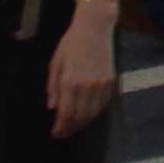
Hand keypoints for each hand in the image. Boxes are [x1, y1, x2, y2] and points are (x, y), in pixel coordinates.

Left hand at [48, 7, 118, 136]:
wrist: (95, 28)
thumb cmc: (71, 44)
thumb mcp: (55, 64)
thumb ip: (53, 87)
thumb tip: (52, 107)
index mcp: (70, 81)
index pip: (66, 113)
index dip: (60, 127)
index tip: (55, 134)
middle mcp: (87, 85)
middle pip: (80, 117)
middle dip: (70, 128)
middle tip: (63, 133)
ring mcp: (101, 84)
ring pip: (93, 113)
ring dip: (83, 123)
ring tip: (74, 126)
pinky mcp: (110, 81)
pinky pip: (103, 104)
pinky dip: (94, 112)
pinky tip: (87, 113)